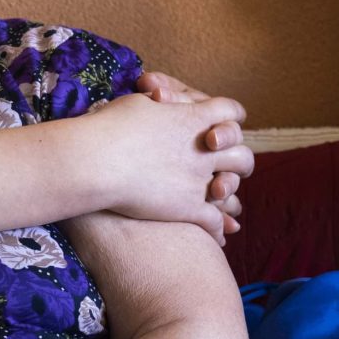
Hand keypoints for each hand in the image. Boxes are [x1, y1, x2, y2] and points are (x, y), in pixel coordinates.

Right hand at [86, 93, 253, 244]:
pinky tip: (216, 236)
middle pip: (242, 152)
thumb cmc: (109, 127)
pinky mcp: (188, 208)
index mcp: (194, 118)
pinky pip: (214, 221)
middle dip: (237, 159)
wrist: (96, 160)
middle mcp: (205, 149)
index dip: (230, 117)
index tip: (221, 125)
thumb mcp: (137, 103)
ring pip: (232, 187)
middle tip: (228, 165)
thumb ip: (158, 105)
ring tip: (225, 199)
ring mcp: (199, 180)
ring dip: (230, 192)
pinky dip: (218, 230)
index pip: (230, 110)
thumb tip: (158, 101)